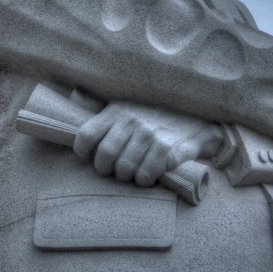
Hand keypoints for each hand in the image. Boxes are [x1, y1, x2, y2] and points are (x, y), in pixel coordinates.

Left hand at [73, 101, 222, 186]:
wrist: (198, 116)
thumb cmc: (154, 112)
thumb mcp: (125, 102)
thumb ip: (98, 101)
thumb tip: (74, 93)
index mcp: (116, 111)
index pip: (86, 136)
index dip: (84, 153)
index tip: (91, 157)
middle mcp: (132, 121)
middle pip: (104, 157)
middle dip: (107, 170)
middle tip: (115, 170)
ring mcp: (151, 135)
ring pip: (126, 169)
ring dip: (128, 177)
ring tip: (133, 174)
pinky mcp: (170, 148)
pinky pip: (148, 173)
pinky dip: (147, 179)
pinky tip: (150, 174)